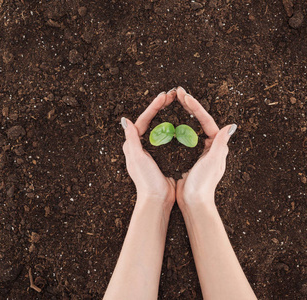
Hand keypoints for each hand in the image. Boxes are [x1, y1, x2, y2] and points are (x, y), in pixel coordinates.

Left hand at [121, 90, 176, 210]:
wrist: (157, 200)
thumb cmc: (146, 180)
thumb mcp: (137, 158)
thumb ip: (131, 139)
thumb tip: (124, 120)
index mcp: (134, 145)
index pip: (143, 120)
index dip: (154, 107)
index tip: (164, 96)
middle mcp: (141, 146)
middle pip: (151, 121)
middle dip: (161, 107)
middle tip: (172, 95)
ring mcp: (152, 151)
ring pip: (160, 127)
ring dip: (167, 114)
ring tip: (176, 103)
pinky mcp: (163, 157)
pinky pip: (168, 137)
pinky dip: (174, 127)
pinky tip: (182, 122)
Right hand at [175, 87, 236, 208]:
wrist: (194, 202)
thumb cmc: (203, 184)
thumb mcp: (212, 162)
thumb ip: (220, 144)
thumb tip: (231, 126)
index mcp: (216, 145)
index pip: (206, 120)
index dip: (195, 107)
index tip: (184, 96)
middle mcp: (210, 146)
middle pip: (200, 120)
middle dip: (189, 105)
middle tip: (178, 92)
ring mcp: (200, 151)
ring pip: (192, 126)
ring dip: (184, 113)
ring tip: (176, 101)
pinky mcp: (191, 156)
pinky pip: (185, 136)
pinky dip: (178, 125)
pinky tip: (171, 121)